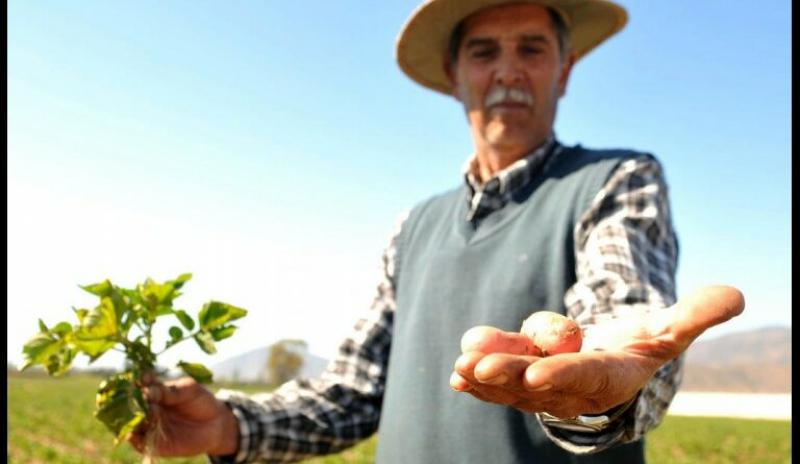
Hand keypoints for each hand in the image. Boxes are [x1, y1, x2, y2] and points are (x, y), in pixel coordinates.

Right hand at [128, 374, 239, 457]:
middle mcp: (149, 409)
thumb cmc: (201, 401)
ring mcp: (150, 426)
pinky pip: (140, 443)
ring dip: (133, 421)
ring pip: (133, 424)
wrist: (216, 423)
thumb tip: (149, 391)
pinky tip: (132, 436)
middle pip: (134, 406)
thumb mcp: (189, 390)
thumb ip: (170, 392)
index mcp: (156, 392)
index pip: (143, 386)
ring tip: (142, 417)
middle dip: (135, 403)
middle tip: (142, 400)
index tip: (143, 378)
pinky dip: (134, 440)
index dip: (141, 382)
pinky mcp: (155, 444)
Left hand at [450, 285, 744, 417]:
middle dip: (508, 375)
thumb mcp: (669, 329)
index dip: (561, 375)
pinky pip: (499, 384)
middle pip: (537, 383)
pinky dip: (478, 380)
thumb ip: (696, 314)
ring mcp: (544, 387)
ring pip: (511, 383)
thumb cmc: (640, 345)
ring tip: (459, 367)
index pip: (585, 378)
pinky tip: (456, 375)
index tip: (534, 375)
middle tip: (479, 368)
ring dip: (485, 375)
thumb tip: (735, 294)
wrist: (611, 361)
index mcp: (610, 377)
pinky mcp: (522, 379)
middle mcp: (573, 388)